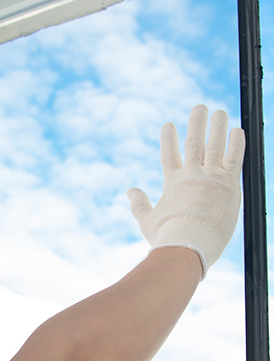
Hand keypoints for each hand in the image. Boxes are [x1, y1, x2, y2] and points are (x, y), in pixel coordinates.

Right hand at [127, 104, 244, 279]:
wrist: (188, 244)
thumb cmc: (167, 238)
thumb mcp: (147, 221)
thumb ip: (139, 205)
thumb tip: (129, 190)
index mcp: (173, 183)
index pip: (170, 155)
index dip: (168, 140)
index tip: (168, 125)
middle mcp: (192, 175)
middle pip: (194, 143)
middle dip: (196, 124)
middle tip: (199, 107)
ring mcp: (211, 177)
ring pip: (215, 145)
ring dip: (217, 126)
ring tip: (219, 111)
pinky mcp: (230, 184)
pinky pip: (235, 158)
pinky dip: (236, 143)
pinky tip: (238, 129)